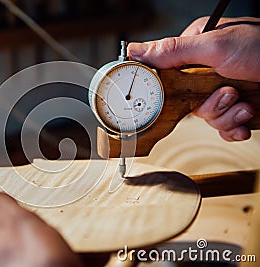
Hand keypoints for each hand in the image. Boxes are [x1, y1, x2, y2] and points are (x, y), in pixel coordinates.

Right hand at [127, 16, 259, 140]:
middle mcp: (207, 71)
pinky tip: (247, 116)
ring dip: (227, 115)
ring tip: (244, 102)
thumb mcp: (215, 46)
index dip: (169, 89)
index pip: (167, 73)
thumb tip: (135, 51)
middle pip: (186, 102)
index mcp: (196, 49)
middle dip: (210, 105)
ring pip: (205, 116)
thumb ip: (173, 51)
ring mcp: (221, 90)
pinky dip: (235, 127)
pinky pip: (222, 128)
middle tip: (227, 93)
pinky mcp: (235, 108)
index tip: (175, 96)